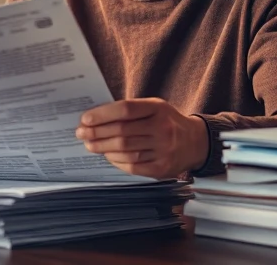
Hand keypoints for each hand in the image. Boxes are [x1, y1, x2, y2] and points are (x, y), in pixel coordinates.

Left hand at [75, 98, 207, 178]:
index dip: (103, 115)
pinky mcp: (162, 168)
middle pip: (122, 132)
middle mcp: (162, 129)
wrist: (195, 142)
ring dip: (103, 148)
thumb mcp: (154, 108)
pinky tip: (108, 156)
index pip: (126, 110)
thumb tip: (97, 118)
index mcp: (158, 109)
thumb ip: (131, 111)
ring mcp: (163, 150)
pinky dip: (116, 161)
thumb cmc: (166, 122)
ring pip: (125, 150)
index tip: (85, 119)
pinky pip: (133, 166)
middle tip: (81, 134)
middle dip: (97, 133)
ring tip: (90, 145)